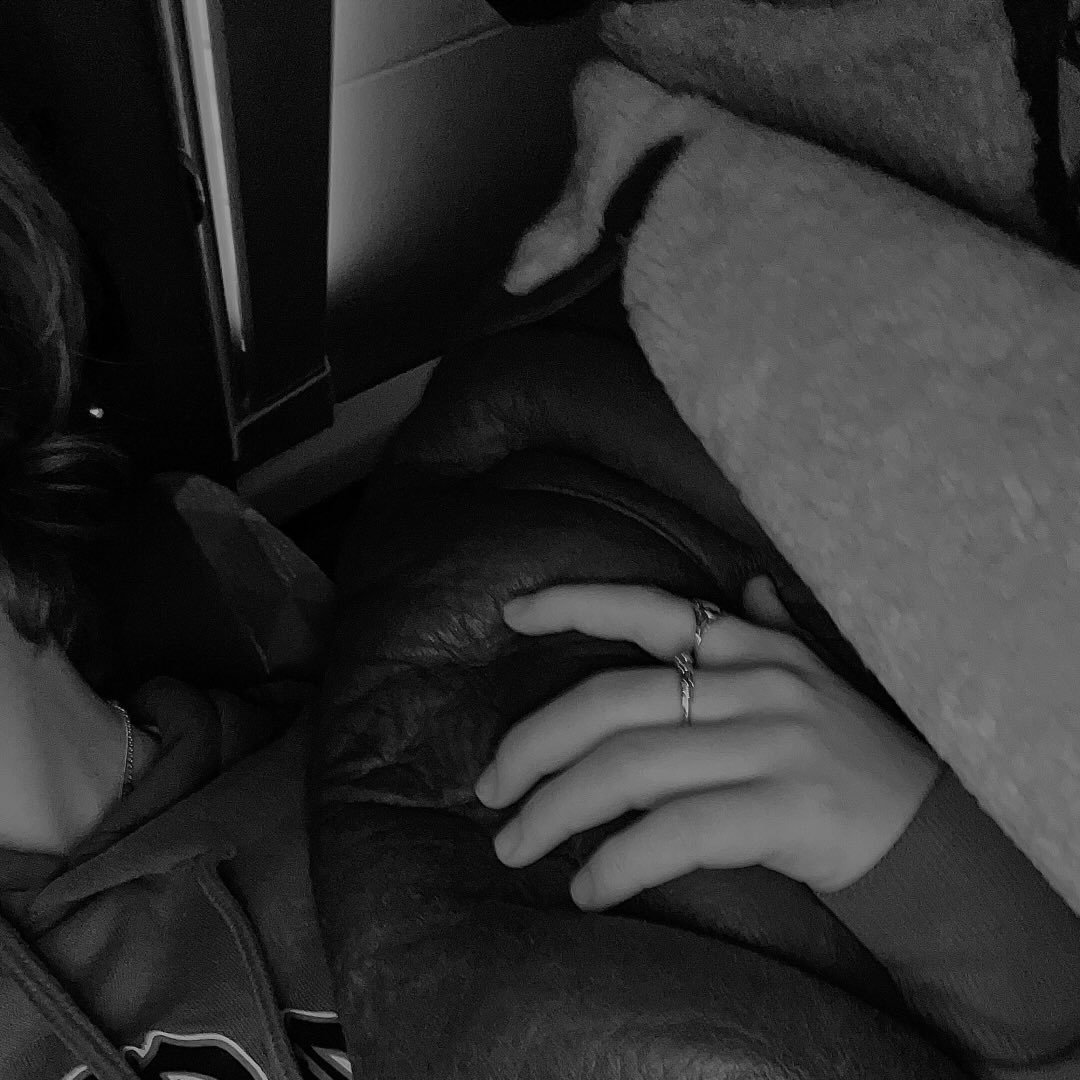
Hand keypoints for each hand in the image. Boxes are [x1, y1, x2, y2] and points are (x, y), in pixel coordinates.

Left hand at [475, 578, 940, 908]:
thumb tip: (747, 582)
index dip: (575, 603)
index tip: (511, 614)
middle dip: (534, 745)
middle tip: (490, 790)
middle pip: (611, 702)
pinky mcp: (785, 811)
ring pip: (630, 770)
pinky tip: (587, 890)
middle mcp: (755, 684)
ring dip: (555, 812)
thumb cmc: (853, 751)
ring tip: (515, 846)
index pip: (648, 607)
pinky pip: (676, 835)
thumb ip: (772, 629)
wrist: (932, 832)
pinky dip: (619, 865)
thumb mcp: (815, 675)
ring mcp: (771, 745)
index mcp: (750, 648)